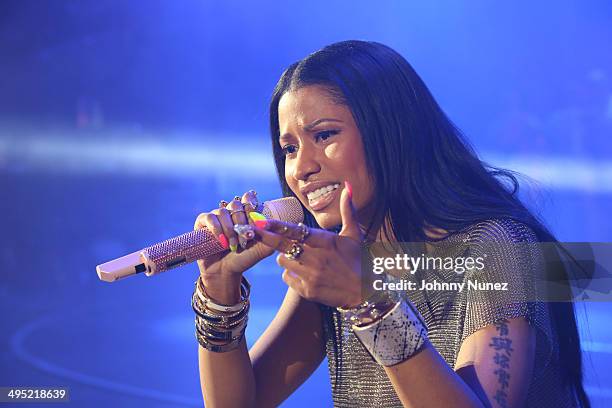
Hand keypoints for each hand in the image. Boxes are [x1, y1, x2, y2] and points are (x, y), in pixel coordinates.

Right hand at [194, 190, 274, 287]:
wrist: (225, 272)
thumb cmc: (243, 259)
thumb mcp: (260, 250)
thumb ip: (270, 239)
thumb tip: (279, 229)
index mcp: (245, 215)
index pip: (248, 198)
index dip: (250, 202)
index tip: (254, 212)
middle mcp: (230, 213)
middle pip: (236, 204)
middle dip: (242, 221)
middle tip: (245, 239)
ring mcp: (216, 217)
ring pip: (223, 212)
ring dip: (229, 229)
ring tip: (233, 245)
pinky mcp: (203, 223)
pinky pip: (209, 217)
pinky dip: (216, 228)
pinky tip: (222, 241)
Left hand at [253, 183, 365, 307]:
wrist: (365, 292)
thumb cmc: (358, 259)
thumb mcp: (354, 234)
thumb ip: (347, 209)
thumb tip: (348, 186)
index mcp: (324, 242)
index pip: (295, 232)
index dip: (276, 226)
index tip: (262, 221)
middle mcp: (315, 258)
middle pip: (282, 246)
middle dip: (266, 237)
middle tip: (253, 229)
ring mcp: (310, 276)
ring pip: (282, 261)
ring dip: (285, 257)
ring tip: (298, 256)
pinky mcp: (306, 291)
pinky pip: (287, 278)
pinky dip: (291, 274)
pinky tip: (303, 272)